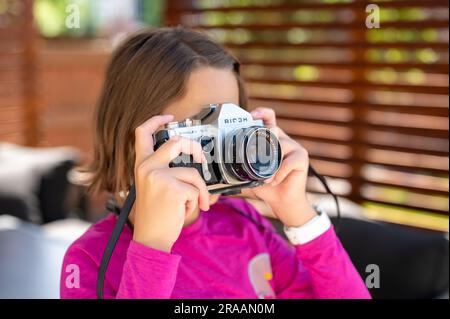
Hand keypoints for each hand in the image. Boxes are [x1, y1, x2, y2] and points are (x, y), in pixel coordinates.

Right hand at [132, 115, 209, 251]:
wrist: (151, 240)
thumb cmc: (157, 215)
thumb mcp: (154, 187)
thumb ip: (165, 171)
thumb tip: (192, 160)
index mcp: (141, 166)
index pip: (142, 133)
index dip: (156, 120)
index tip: (169, 118)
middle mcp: (147, 167)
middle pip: (177, 143)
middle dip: (195, 149)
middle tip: (202, 160)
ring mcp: (158, 177)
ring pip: (193, 173)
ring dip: (199, 190)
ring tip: (193, 204)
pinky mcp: (172, 188)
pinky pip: (195, 189)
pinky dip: (196, 201)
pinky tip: (185, 210)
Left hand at [241, 108, 316, 226]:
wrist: (282, 201)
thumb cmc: (266, 186)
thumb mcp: (248, 177)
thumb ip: (235, 174)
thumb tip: (214, 181)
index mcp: (270, 140)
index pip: (268, 117)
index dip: (261, 113)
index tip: (251, 116)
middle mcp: (283, 140)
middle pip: (273, 129)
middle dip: (264, 140)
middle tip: (258, 155)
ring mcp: (294, 148)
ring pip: (280, 145)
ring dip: (270, 164)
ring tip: (265, 178)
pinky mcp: (302, 158)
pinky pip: (288, 161)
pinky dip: (279, 173)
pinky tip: (274, 181)